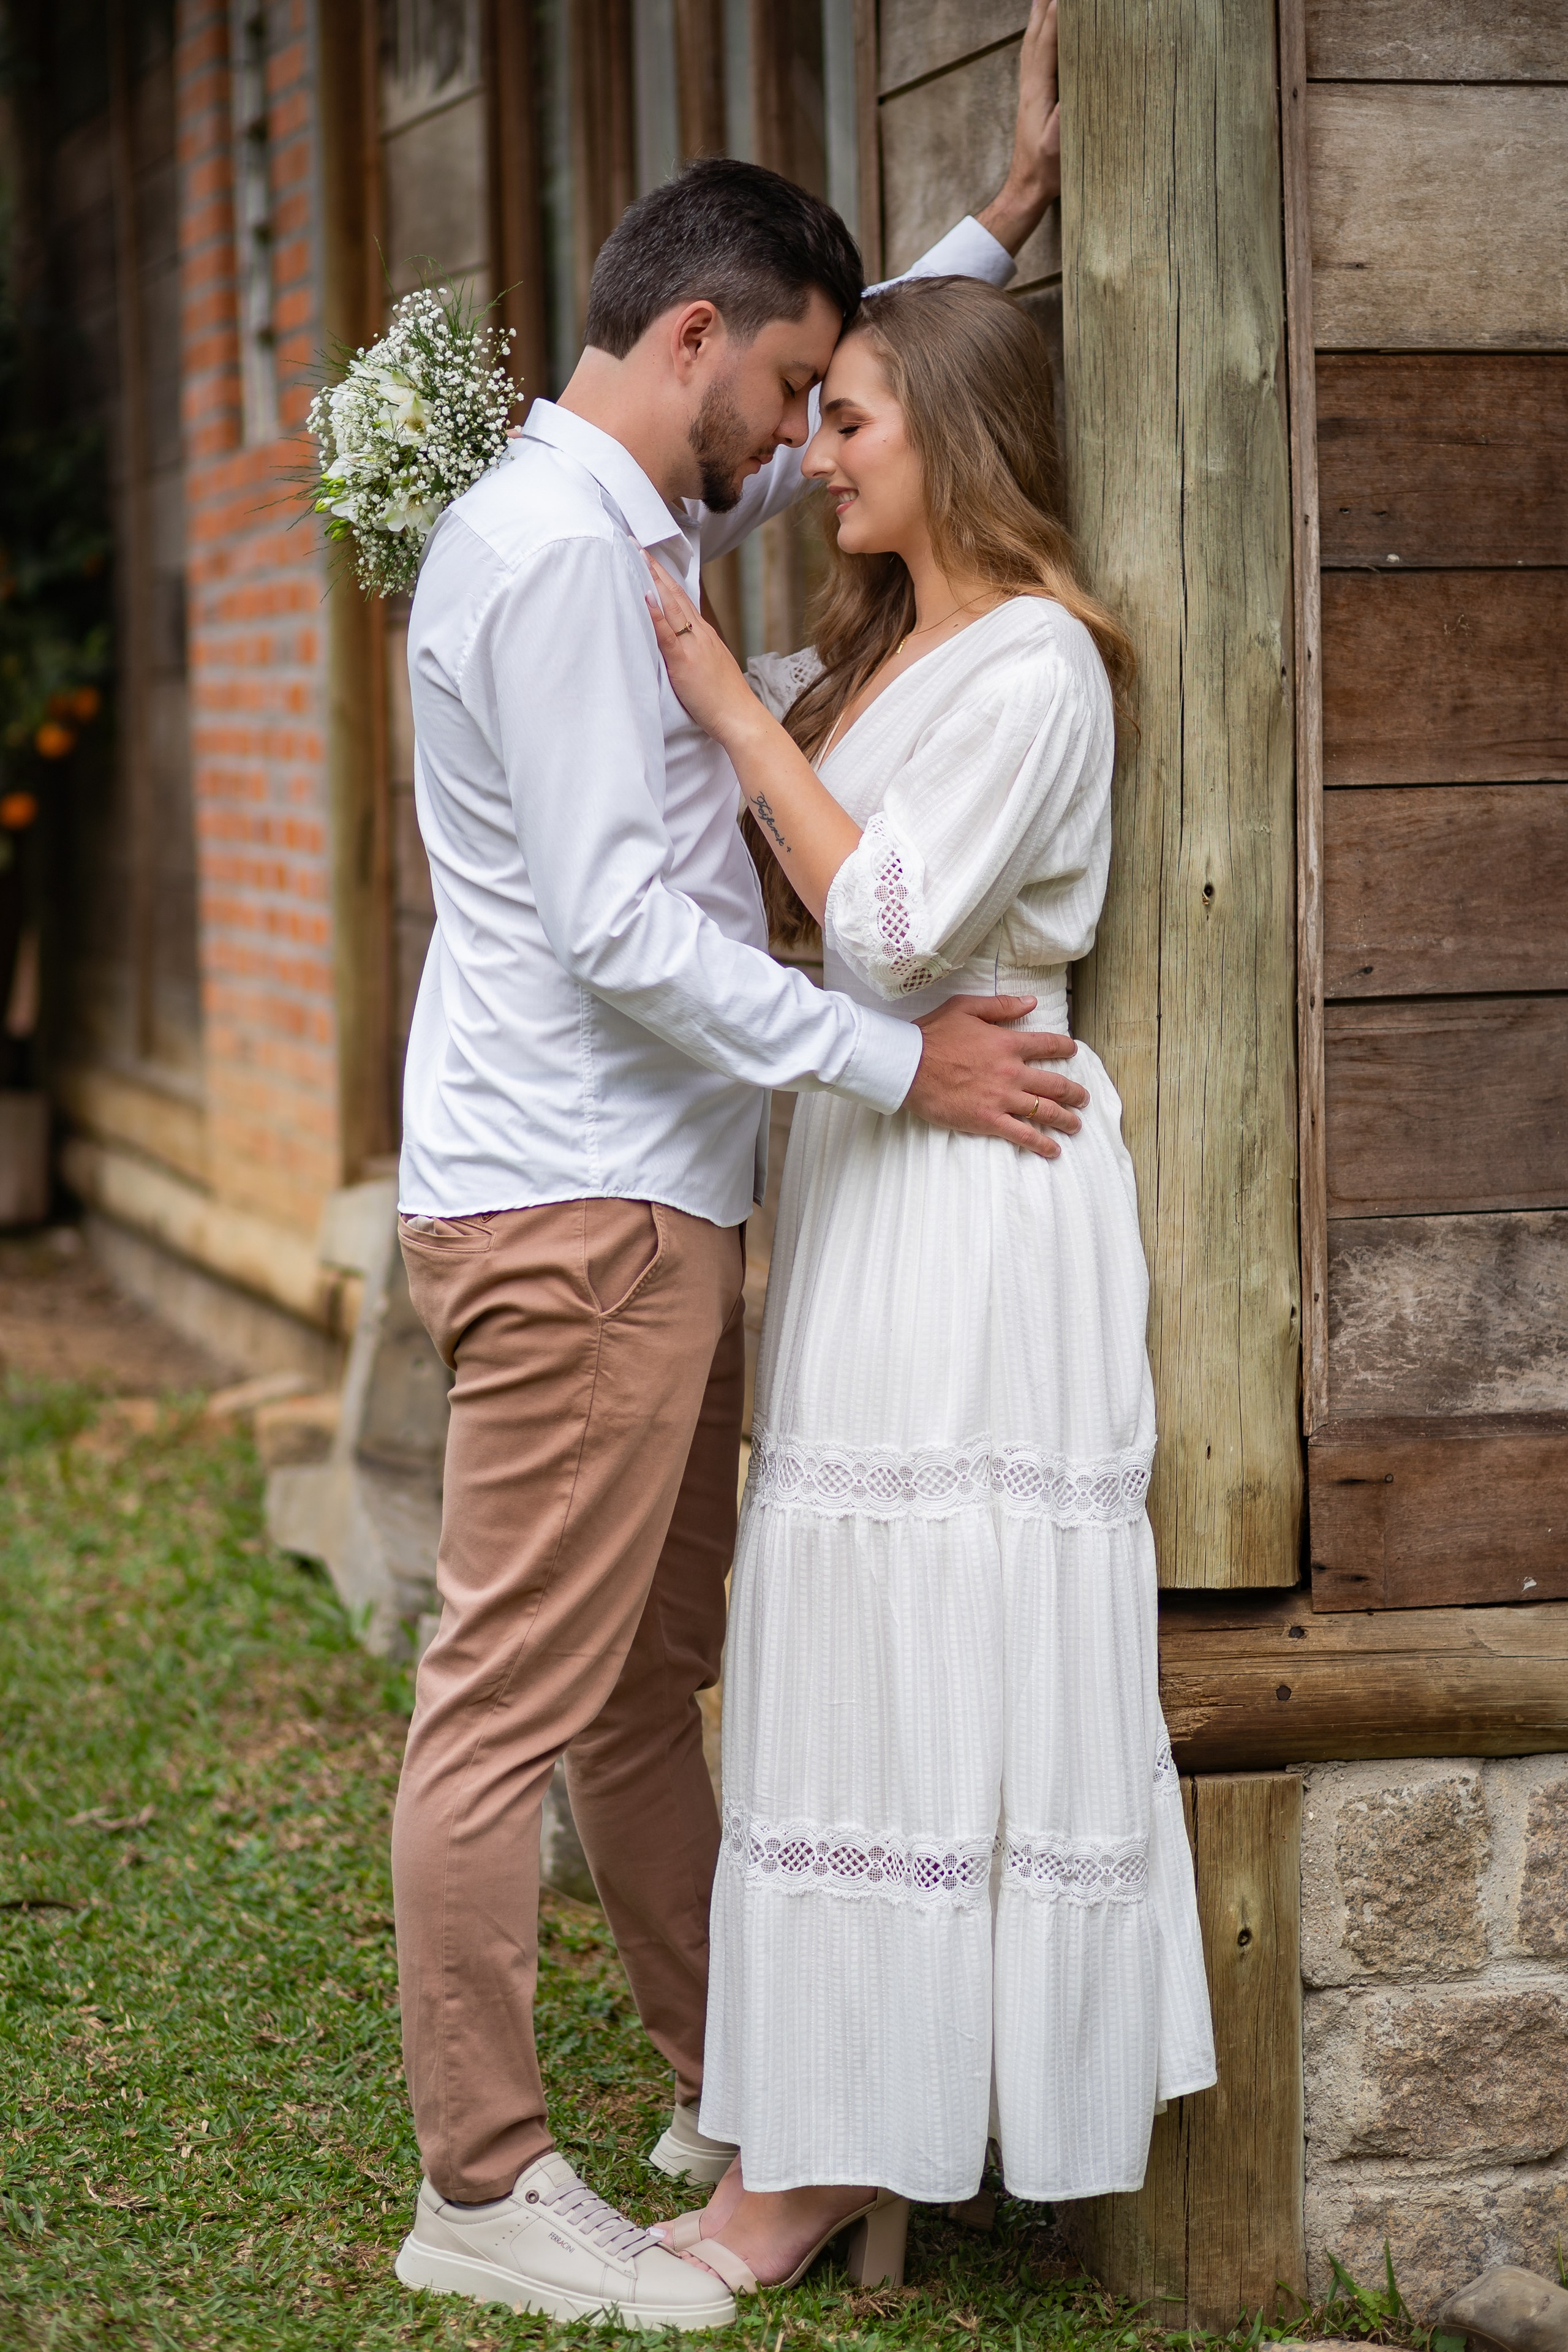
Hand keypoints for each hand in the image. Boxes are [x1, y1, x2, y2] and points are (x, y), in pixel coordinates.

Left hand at [646, 557, 756, 745]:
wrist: (740, 718)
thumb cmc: (723, 701)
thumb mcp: (708, 669)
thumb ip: (693, 653)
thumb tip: (677, 645)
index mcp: (704, 635)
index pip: (681, 599)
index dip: (664, 578)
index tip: (649, 558)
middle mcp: (700, 634)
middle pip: (675, 594)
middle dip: (655, 568)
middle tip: (636, 544)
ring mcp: (694, 645)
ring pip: (671, 605)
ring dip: (653, 580)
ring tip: (637, 557)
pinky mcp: (685, 662)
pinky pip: (668, 634)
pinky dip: (656, 614)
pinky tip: (645, 596)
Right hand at [906, 992, 1085, 1159]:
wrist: (908, 1065)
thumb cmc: (932, 1034)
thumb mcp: (966, 1007)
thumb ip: (1001, 1005)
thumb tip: (1031, 1003)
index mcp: (1008, 1043)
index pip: (1048, 1045)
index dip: (1065, 1048)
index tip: (1073, 1052)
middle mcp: (1011, 1072)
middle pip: (1055, 1084)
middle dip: (1074, 1093)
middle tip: (1083, 1099)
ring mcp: (1002, 1098)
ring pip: (1045, 1111)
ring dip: (1065, 1119)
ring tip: (1076, 1125)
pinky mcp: (988, 1120)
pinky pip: (1022, 1135)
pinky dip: (1041, 1144)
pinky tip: (1053, 1150)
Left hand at [976, 0, 1059, 255]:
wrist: (1026, 189)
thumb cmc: (1046, 171)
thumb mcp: (1058, 145)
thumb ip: (1063, 116)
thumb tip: (1069, 90)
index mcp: (1039, 90)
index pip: (1049, 41)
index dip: (1059, 14)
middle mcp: (1030, 83)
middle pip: (1038, 32)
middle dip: (1048, 5)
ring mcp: (1029, 88)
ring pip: (1033, 40)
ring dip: (1041, 14)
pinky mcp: (1032, 95)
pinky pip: (1033, 54)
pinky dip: (1038, 33)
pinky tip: (1041, 29)